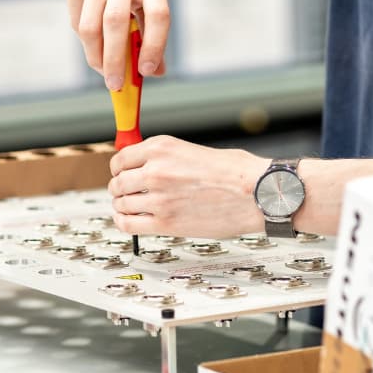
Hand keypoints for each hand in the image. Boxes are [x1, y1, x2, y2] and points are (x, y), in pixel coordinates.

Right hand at [63, 0, 169, 89]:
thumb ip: (153, 27)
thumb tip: (153, 71)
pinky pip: (76, 17)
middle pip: (116, 23)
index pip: (158, 15)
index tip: (147, 71)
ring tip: (103, 70)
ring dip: (95, 55)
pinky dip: (85, 37)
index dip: (155, 46)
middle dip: (114, 60)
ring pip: (90, 25)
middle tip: (115, 85)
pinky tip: (92, 42)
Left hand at [108, 135, 266, 238]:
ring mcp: (158, 198)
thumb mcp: (191, 150)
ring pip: (121, 203)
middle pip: (118, 182)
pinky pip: (129, 224)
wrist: (255, 192)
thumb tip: (143, 167)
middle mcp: (155, 170)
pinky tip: (127, 221)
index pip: (120, 159)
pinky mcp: (165, 222)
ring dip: (122, 206)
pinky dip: (123, 223)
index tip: (121, 174)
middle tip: (125, 193)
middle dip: (119, 189)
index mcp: (161, 148)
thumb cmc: (234, 171)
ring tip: (129, 207)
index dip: (118, 169)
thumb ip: (163, 158)